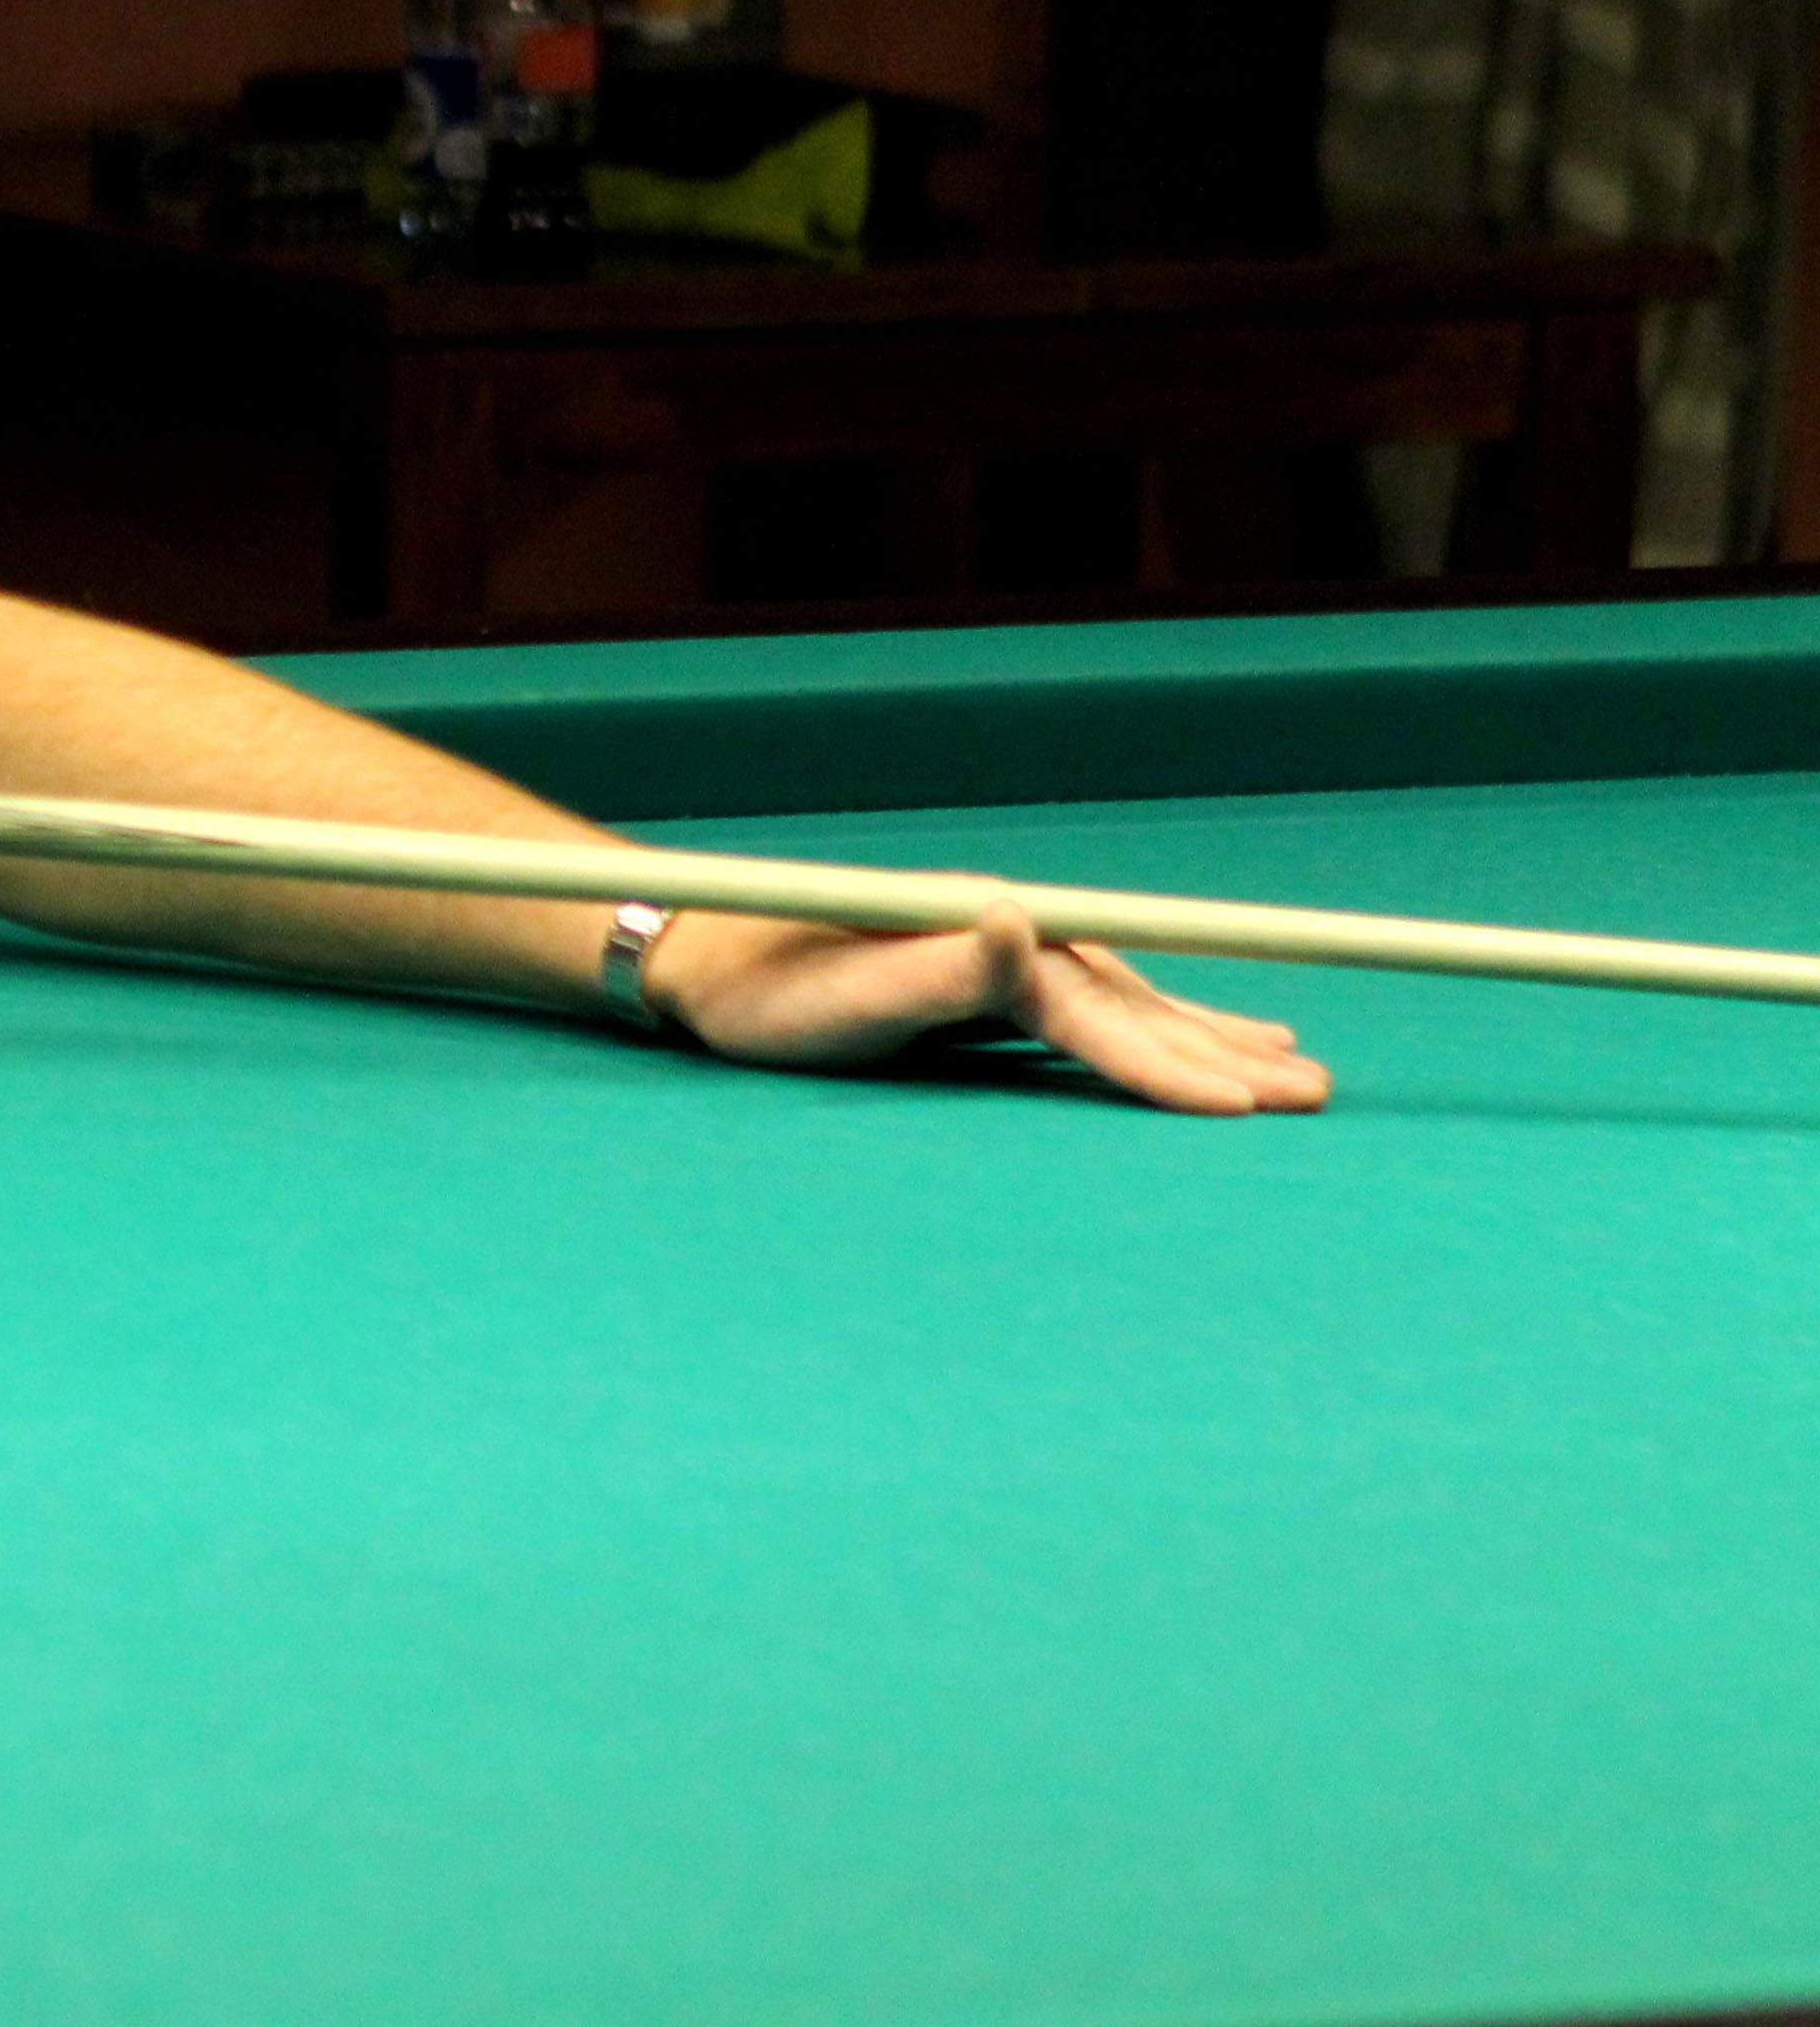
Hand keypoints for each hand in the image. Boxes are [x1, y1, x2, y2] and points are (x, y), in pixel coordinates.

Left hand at [650, 902, 1332, 1115]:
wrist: (712, 959)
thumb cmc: (767, 992)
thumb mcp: (840, 998)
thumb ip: (933, 973)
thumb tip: (1015, 921)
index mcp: (985, 933)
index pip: (1096, 1012)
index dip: (1168, 1062)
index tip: (1241, 1105)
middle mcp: (1012, 930)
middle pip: (1137, 1001)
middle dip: (1224, 1054)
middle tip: (1315, 1098)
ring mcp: (1010, 948)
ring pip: (1134, 999)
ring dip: (1215, 1036)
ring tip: (1298, 1068)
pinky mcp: (998, 973)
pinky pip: (1105, 1003)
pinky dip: (1167, 1023)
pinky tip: (1218, 1035)